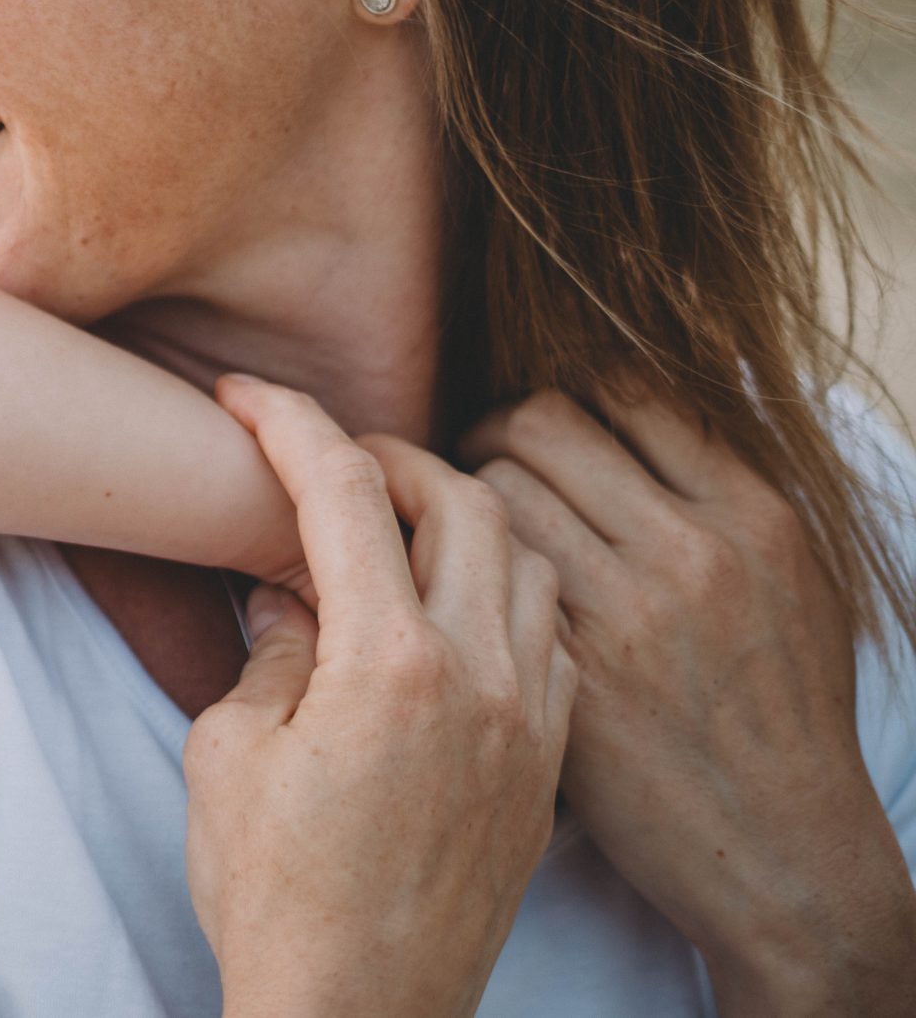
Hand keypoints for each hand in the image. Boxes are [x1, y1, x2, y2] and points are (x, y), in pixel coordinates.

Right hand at [187, 376, 573, 1017]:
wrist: (357, 1011)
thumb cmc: (275, 895)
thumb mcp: (230, 754)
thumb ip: (270, 651)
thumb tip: (291, 597)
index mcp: (388, 666)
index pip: (345, 494)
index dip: (289, 423)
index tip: (244, 394)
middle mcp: (478, 678)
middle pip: (464, 499)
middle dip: (389, 455)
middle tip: (329, 459)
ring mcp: (527, 722)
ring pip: (527, 559)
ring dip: (463, 516)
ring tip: (397, 526)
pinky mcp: (546, 767)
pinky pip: (552, 638)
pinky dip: (507, 593)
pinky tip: (453, 612)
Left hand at [463, 388, 915, 1016]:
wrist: (781, 849)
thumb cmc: (780, 708)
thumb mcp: (791, 579)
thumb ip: (720, 489)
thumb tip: (637, 406)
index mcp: (750, 515)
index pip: (623, 390)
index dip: (563, 396)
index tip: (539, 427)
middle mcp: (692, 554)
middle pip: (539, 423)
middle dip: (493, 434)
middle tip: (476, 469)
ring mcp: (626, 618)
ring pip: (490, 492)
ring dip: (460, 500)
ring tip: (459, 531)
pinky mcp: (566, 678)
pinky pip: (475, 580)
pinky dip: (449, 571)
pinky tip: (450, 591)